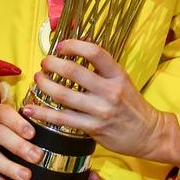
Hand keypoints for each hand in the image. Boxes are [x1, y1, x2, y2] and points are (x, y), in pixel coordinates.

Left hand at [22, 40, 179, 167]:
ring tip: (38, 79)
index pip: (95, 53)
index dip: (74, 46)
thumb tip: (80, 50)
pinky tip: (30, 110)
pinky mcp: (93, 128)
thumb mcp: (122, 81)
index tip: (61, 46)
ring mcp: (101, 110)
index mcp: (117, 75)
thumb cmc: (132, 105)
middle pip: (74, 72)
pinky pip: (62, 119)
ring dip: (45, 85)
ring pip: (64, 95)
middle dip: (52, 64)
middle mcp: (109, 91)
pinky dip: (43, 113)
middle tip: (44, 63)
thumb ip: (102, 69)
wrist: (149, 134)